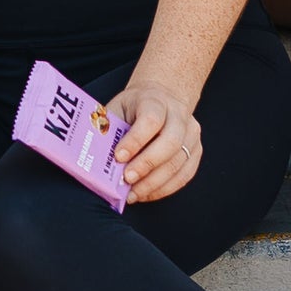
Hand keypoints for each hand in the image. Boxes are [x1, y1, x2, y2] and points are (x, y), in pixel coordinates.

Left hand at [105, 80, 202, 202]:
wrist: (162, 97)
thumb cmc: (134, 107)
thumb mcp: (117, 107)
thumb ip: (108, 128)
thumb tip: (95, 157)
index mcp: (155, 100)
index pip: (150, 120)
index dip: (135, 140)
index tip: (118, 157)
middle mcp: (178, 114)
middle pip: (170, 142)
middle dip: (147, 165)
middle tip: (126, 180)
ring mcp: (191, 133)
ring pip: (179, 162)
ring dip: (154, 183)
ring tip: (132, 194)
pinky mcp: (195, 150)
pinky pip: (185, 174)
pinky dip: (165, 188)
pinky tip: (146, 193)